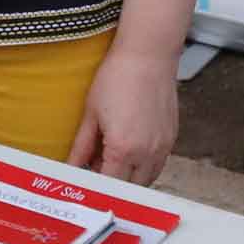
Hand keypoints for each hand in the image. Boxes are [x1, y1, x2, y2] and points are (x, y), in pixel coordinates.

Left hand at [66, 46, 178, 184]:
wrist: (148, 55)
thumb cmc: (117, 78)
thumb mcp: (91, 113)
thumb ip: (81, 146)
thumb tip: (72, 166)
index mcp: (122, 149)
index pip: (108, 185)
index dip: (95, 188)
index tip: (85, 186)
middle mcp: (146, 153)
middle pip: (129, 188)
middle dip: (112, 185)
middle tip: (95, 174)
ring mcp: (162, 147)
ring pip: (146, 180)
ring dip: (130, 179)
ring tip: (112, 162)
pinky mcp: (171, 138)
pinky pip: (158, 165)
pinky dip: (144, 167)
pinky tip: (130, 152)